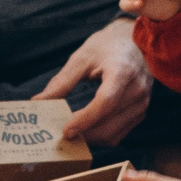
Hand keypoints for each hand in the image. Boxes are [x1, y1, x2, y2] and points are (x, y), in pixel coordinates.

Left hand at [36, 18, 152, 146]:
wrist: (134, 41)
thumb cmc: (106, 46)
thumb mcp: (82, 57)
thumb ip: (62, 81)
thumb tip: (38, 102)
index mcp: (123, 71)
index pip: (105, 102)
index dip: (85, 119)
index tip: (65, 131)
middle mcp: (137, 90)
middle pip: (108, 123)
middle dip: (82, 133)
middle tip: (58, 135)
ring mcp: (142, 104)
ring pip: (112, 135)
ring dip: (89, 139)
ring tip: (68, 134)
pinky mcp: (140, 113)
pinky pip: (118, 135)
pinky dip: (98, 137)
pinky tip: (83, 131)